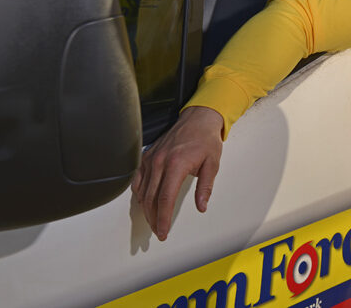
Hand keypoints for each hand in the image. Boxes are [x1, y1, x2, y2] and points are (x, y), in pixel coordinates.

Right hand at [132, 105, 223, 239]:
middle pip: (150, 199)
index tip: (163, 232)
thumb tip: (201, 206)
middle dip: (154, 219)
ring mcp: (151, 158)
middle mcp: (160, 162)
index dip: (163, 219)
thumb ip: (205, 187)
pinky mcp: (147, 156)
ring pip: (142, 191)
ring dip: (146, 209)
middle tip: (159, 232)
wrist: (198, 118)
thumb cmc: (206, 140)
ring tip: (153, 221)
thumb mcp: (212, 164)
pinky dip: (139, 194)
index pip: (165, 199)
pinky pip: (138, 179)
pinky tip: (144, 202)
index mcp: (176, 165)